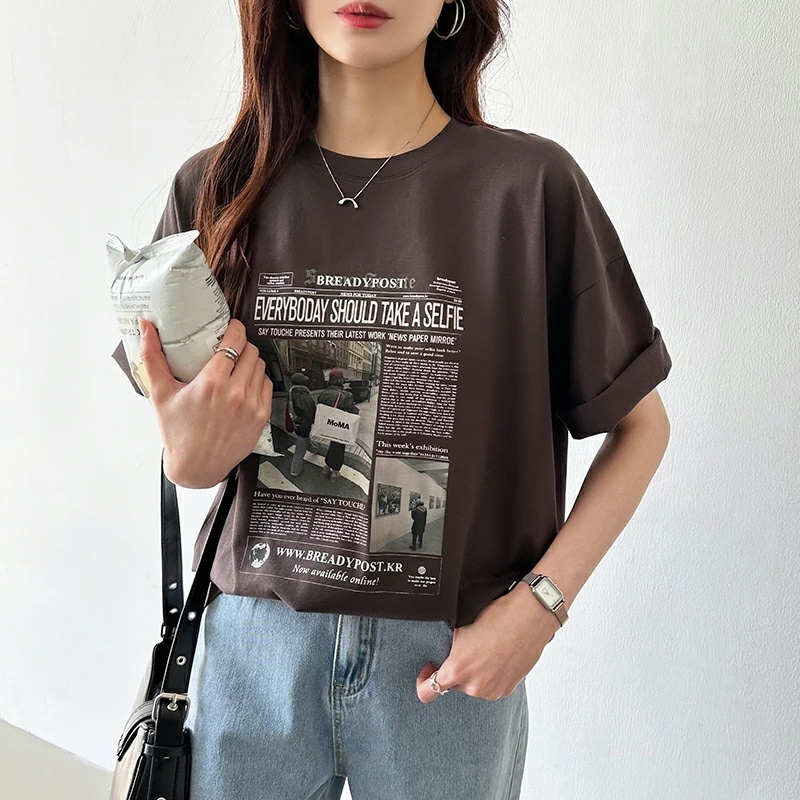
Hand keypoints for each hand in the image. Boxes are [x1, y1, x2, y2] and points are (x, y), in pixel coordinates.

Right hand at [138, 317, 272, 487]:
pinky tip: (245, 384)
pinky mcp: (261, 417)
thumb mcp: (160, 393)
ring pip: (261, 367)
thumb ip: (152, 357)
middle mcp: (236, 393)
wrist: (196, 467)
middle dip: (242, 346)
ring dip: (251, 363)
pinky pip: (267, 386)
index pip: (235, 341)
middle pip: (251, 351)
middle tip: (231, 349)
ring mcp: (252, 405)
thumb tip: (146, 327)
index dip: (235, 329)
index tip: (231, 328)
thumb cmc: (178, 432)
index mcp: (212, 383)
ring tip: (237, 367)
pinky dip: (258, 381)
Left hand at [415, 582, 560, 702]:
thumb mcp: (461, 628)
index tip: (429, 669)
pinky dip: (490, 675)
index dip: (424, 680)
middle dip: (457, 670)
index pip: (427, 691)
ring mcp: (493, 690)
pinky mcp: (508, 688)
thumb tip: (443, 655)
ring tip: (485, 650)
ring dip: (475, 673)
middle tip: (466, 649)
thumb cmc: (498, 617)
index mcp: (458, 670)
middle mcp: (475, 686)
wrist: (529, 616)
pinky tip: (497, 656)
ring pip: (474, 685)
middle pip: (455, 685)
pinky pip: (491, 685)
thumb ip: (450, 648)